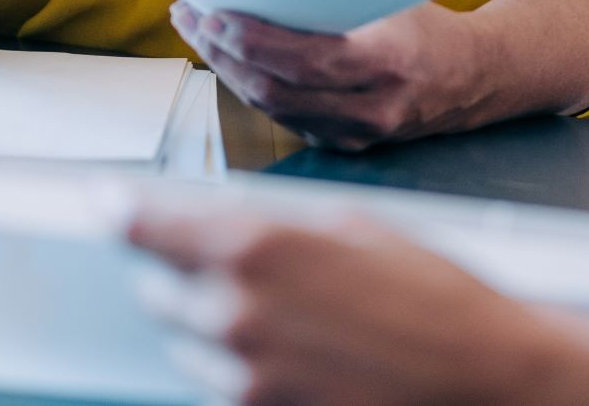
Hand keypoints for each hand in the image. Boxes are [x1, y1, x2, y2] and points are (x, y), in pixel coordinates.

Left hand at [126, 203, 573, 405]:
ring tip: (277, 314)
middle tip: (223, 263)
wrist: (482, 377)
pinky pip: (219, 391)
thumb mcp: (352, 228)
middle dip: (177, 271)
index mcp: (255, 249)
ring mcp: (243, 378)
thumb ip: (272, 225)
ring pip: (185, 345)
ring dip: (209, 325)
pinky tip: (290, 355)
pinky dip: (237, 370)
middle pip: (157, 290)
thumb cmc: (434, 298)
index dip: (121, 210)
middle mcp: (235, 315)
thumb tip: (220, 220)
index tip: (107, 201)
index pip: (147, 226)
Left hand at [172, 1, 482, 151]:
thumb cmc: (428, 23)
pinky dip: (252, 88)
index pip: (304, 59)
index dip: (252, 40)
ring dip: (229, 71)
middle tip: (190, 17)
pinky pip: (286, 118)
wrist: (477, 76)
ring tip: (200, 34)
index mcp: (389, 62)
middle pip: (276, 90)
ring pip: (273, 109)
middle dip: (224, 53)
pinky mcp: (346, 145)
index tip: (213, 13)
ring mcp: (359, 134)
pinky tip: (231, 60)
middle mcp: (373, 107)